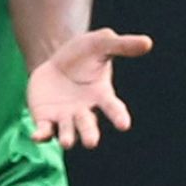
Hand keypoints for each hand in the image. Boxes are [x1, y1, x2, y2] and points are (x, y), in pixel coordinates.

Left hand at [27, 27, 152, 148]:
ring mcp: (65, 117)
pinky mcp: (46, 119)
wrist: (55, 61)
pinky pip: (44, 130)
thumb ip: (122, 45)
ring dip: (68, 138)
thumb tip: (147, 43)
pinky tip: (37, 137)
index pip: (113, 108)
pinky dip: (42, 135)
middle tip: (91, 142)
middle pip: (88, 125)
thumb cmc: (83, 54)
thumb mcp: (101, 43)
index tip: (124, 125)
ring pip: (68, 132)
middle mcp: (85, 111)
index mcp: (102, 96)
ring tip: (68, 143)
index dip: (118, 116)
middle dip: (89, 134)